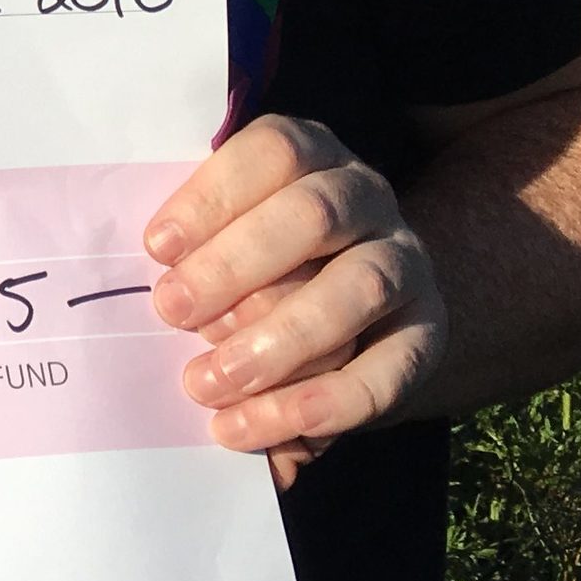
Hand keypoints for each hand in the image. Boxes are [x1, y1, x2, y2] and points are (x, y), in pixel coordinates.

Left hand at [141, 115, 445, 487]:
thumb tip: (152, 271)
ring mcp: (406, 262)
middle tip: (172, 312)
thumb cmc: (254, 262)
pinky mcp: (428, 334)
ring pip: (358, 287)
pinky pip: (387, 371)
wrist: (354, 306)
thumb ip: (193, 250)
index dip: (213, 196)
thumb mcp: (222, 237)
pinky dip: (320, 404)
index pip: (274, 152)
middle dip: (235, 266)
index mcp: (311, 156)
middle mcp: (366, 197)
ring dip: (278, 340)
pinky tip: (254, 427)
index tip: (158, 248)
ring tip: (206, 383)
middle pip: (313, 215)